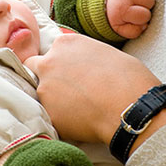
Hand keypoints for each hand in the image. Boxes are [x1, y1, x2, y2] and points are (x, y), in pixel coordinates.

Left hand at [25, 34, 161, 143]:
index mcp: (65, 43)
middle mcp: (50, 62)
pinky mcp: (48, 113)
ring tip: (79, 108)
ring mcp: (45, 88)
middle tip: (66, 88)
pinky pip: (51, 115)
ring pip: (42, 93)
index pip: (52, 50)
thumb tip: (84, 66)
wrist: (131, 107)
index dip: (61, 62)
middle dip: (46, 75)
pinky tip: (80, 121)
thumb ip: (85, 56)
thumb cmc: (128, 79)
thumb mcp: (107, 53)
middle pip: (34, 66)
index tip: (71, 72)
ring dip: (54, 99)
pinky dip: (61, 119)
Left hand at [106, 0, 155, 38]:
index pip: (145, 15)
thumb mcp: (120, 29)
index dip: (143, 19)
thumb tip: (145, 24)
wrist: (103, 1)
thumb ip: (134, 32)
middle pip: (151, 1)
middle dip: (146, 6)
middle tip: (137, 7)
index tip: (136, 18)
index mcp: (123, 9)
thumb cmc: (116, 16)